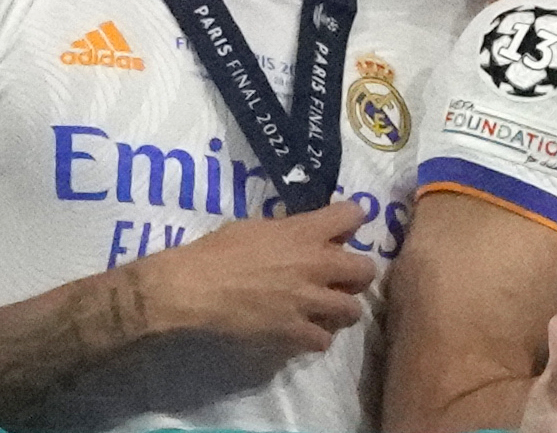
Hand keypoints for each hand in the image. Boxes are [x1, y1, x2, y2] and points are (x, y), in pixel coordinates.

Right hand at [131, 205, 379, 356]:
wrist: (191, 287)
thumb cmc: (215, 251)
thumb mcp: (256, 226)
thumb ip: (288, 230)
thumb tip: (299, 235)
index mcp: (306, 232)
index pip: (354, 214)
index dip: (350, 223)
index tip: (340, 233)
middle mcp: (316, 264)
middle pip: (366, 270)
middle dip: (356, 275)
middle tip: (339, 280)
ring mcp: (307, 300)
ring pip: (352, 310)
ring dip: (341, 310)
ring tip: (326, 311)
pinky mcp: (292, 331)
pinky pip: (322, 341)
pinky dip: (316, 339)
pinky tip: (303, 333)